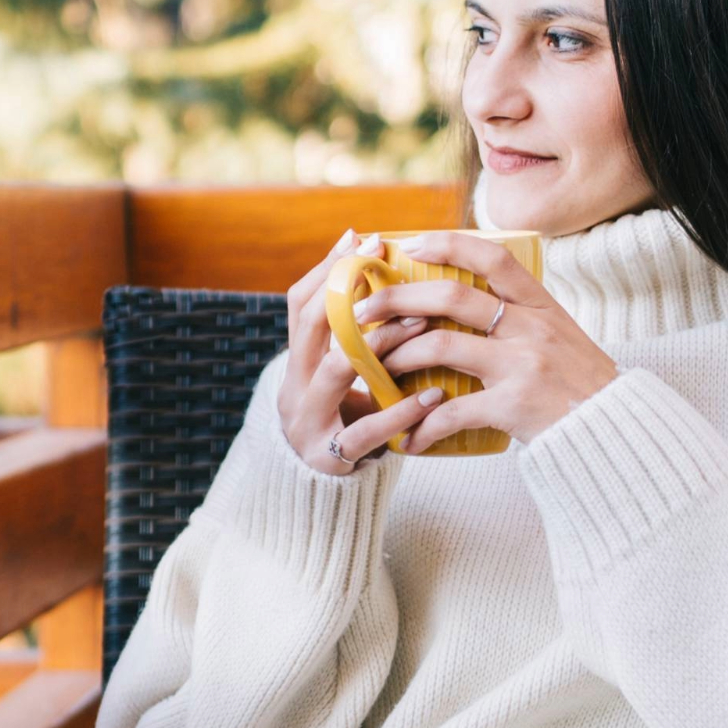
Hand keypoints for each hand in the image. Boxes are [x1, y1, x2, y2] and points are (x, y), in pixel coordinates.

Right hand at [279, 230, 445, 474]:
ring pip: (336, 371)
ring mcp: (309, 421)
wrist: (315, 490)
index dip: (327, 269)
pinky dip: (400, 410)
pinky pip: (366, 430)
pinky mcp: (332, 455)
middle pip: (311, 328)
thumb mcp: (340, 375)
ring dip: (379, 342)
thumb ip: (354, 337)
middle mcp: (294, 387)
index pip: (299, 304)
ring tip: (419, 324)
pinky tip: (433, 395)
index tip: (361, 238)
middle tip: (391, 270)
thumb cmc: (343, 417)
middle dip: (350, 292)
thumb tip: (384, 273)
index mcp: (296, 362)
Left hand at [352, 230, 616, 449]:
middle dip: (397, 301)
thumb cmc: (578, 382)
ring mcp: (522, 365)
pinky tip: (409, 438)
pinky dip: (423, 425)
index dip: (449, 245)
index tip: (412, 245)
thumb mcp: (558, 334)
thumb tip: (462, 301)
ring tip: (376, 370)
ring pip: (441, 348)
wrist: (614, 429)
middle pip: (450, 298)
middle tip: (362, 311)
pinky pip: (452, 412)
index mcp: (540, 305)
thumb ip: (519, 315)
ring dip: (398, 358)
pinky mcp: (514, 406)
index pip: (492, 257)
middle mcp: (531, 327)